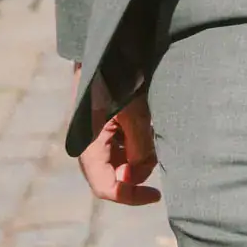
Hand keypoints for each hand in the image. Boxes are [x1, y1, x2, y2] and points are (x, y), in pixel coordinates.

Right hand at [75, 71, 161, 205]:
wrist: (106, 51)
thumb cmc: (118, 80)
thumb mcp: (135, 115)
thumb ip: (139, 148)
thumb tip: (139, 174)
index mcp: (89, 148)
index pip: (107, 187)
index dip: (132, 196)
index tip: (157, 195)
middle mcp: (89, 146)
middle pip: (115, 175)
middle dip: (139, 169)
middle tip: (157, 147)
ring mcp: (95, 136)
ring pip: (120, 161)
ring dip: (139, 154)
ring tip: (151, 127)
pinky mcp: (102, 126)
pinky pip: (120, 145)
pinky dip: (135, 142)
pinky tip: (146, 123)